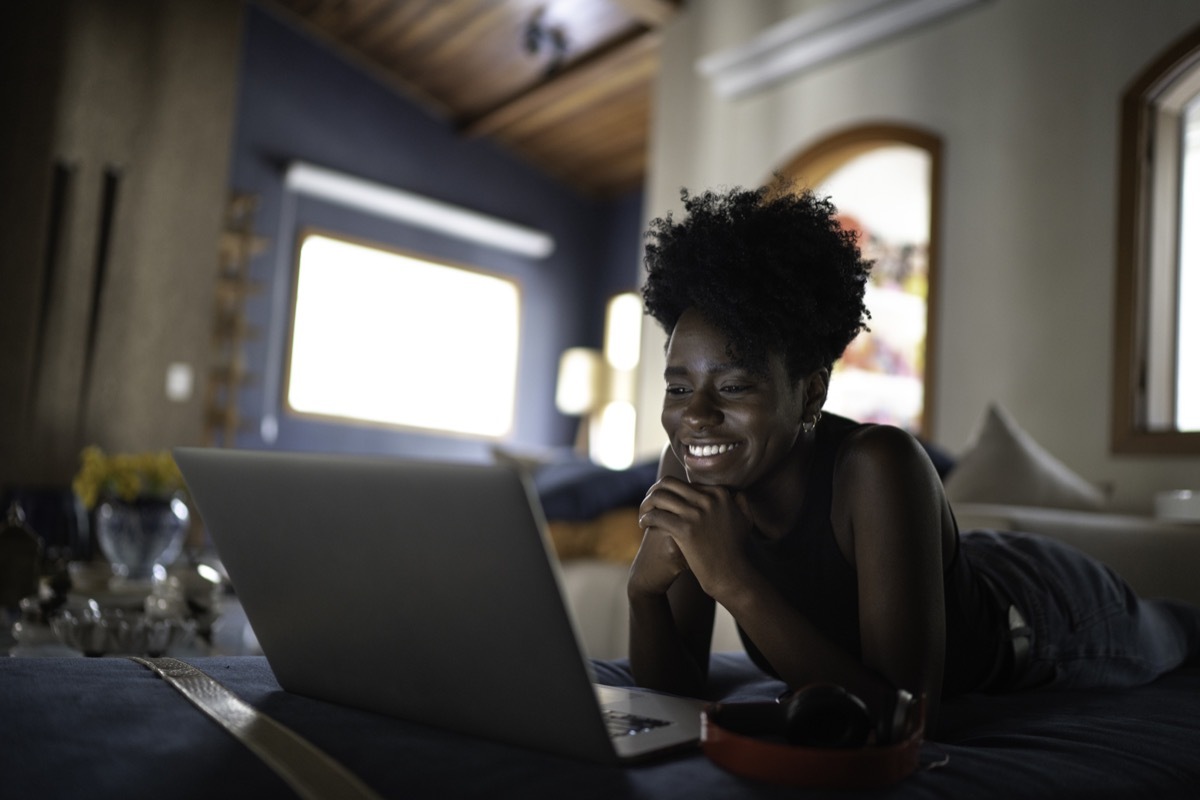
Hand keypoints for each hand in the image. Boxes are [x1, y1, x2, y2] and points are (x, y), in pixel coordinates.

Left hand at [635, 476, 754, 601]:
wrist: (732, 575)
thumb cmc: (736, 551)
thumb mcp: (745, 522)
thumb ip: (740, 503)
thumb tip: (736, 493)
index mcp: (720, 494)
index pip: (686, 483)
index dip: (672, 491)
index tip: (664, 501)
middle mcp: (708, 500)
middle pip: (669, 484)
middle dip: (654, 491)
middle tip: (648, 503)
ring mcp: (697, 514)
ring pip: (659, 497)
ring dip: (646, 504)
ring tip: (643, 514)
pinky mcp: (685, 529)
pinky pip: (657, 515)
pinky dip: (646, 518)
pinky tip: (643, 525)